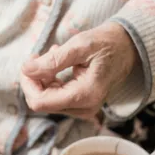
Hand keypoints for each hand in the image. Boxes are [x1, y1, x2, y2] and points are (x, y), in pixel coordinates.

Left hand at [21, 22, 138, 120]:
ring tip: (54, 54)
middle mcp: (84, 108)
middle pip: (41, 103)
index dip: (28, 84)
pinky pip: (55, 98)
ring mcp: (83, 110)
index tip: (29, 63)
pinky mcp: (80, 106)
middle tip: (38, 56)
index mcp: (85, 95)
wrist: (128, 49)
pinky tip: (57, 64)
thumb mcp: (80, 46)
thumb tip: (26, 70)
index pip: (40, 102)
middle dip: (34, 80)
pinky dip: (50, 81)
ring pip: (46, 101)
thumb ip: (52, 60)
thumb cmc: (107, 44)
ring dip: (43, 78)